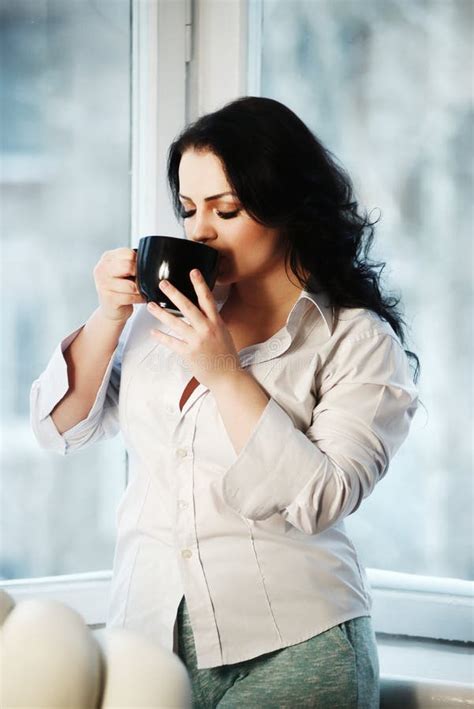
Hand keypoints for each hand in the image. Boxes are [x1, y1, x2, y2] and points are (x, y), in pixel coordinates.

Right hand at [93, 247, 145, 321]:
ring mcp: (104, 284)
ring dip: (141, 289)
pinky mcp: (109, 298)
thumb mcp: (122, 271)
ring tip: (143, 290)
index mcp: (107, 259)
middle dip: (140, 275)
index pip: (127, 253)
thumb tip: (149, 259)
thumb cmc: (120, 288)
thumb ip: (130, 262)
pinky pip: (130, 297)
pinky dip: (139, 298)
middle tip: (143, 280)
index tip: (142, 269)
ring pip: (131, 285)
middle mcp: (102, 270)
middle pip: (128, 266)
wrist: (111, 309)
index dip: (138, 262)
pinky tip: (141, 298)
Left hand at [146, 269, 241, 388]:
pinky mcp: (189, 353)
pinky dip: (161, 337)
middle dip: (174, 294)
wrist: (227, 376)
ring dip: (161, 314)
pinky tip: (153, 332)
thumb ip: (212, 321)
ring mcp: (197, 341)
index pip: (207, 299)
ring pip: (176, 323)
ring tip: (150, 306)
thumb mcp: (223, 333)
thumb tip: (203, 311)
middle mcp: (207, 329)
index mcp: (216, 322)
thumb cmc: (225, 355)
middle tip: (163, 283)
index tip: (193, 271)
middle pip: (188, 307)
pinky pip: (172, 342)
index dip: (200, 284)